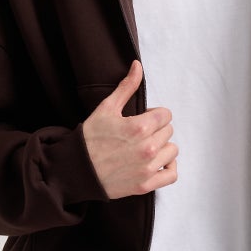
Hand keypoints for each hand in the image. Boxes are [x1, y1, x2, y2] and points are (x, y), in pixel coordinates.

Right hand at [81, 60, 177, 198]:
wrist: (77, 170)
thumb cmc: (90, 138)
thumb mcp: (106, 108)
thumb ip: (126, 87)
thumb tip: (138, 65)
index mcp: (139, 127)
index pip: (166, 115)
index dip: (154, 115)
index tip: (141, 120)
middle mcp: (147, 148)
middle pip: (168, 131)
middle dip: (156, 130)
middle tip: (138, 135)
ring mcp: (147, 168)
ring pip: (172, 150)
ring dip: (163, 147)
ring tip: (146, 148)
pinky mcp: (145, 184)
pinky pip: (172, 174)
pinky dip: (169, 167)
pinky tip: (158, 162)